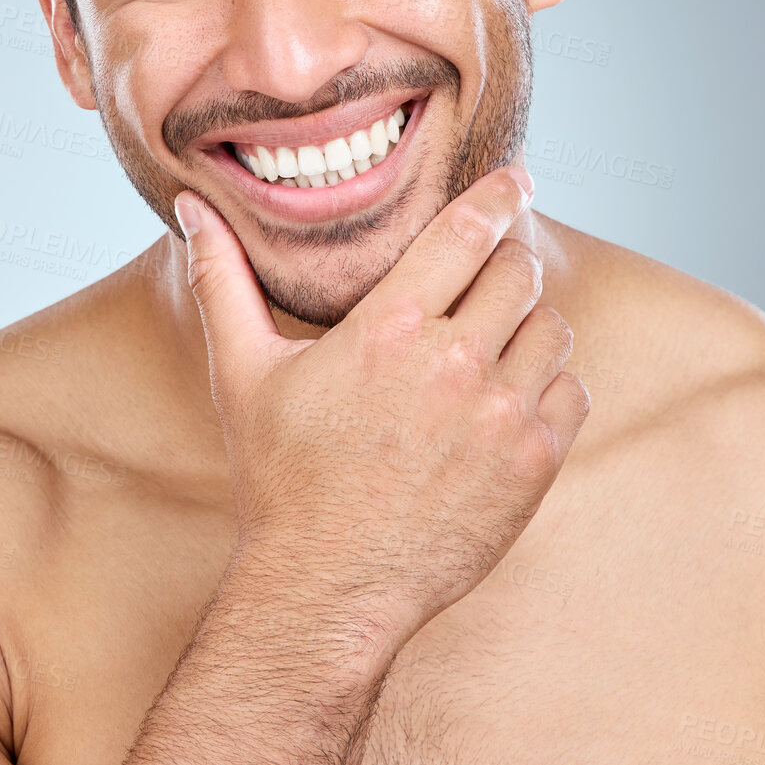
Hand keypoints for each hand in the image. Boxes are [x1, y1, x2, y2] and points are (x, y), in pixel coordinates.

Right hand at [175, 166, 590, 645]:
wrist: (327, 587)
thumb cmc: (282, 478)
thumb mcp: (243, 373)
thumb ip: (222, 280)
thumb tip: (191, 207)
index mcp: (388, 329)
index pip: (465, 232)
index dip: (498, 194)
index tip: (516, 177)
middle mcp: (452, 364)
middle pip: (519, 272)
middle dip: (509, 261)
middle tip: (492, 274)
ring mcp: (499, 417)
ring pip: (551, 328)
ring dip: (530, 323)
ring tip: (496, 342)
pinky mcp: (532, 466)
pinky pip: (572, 390)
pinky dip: (553, 383)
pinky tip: (513, 396)